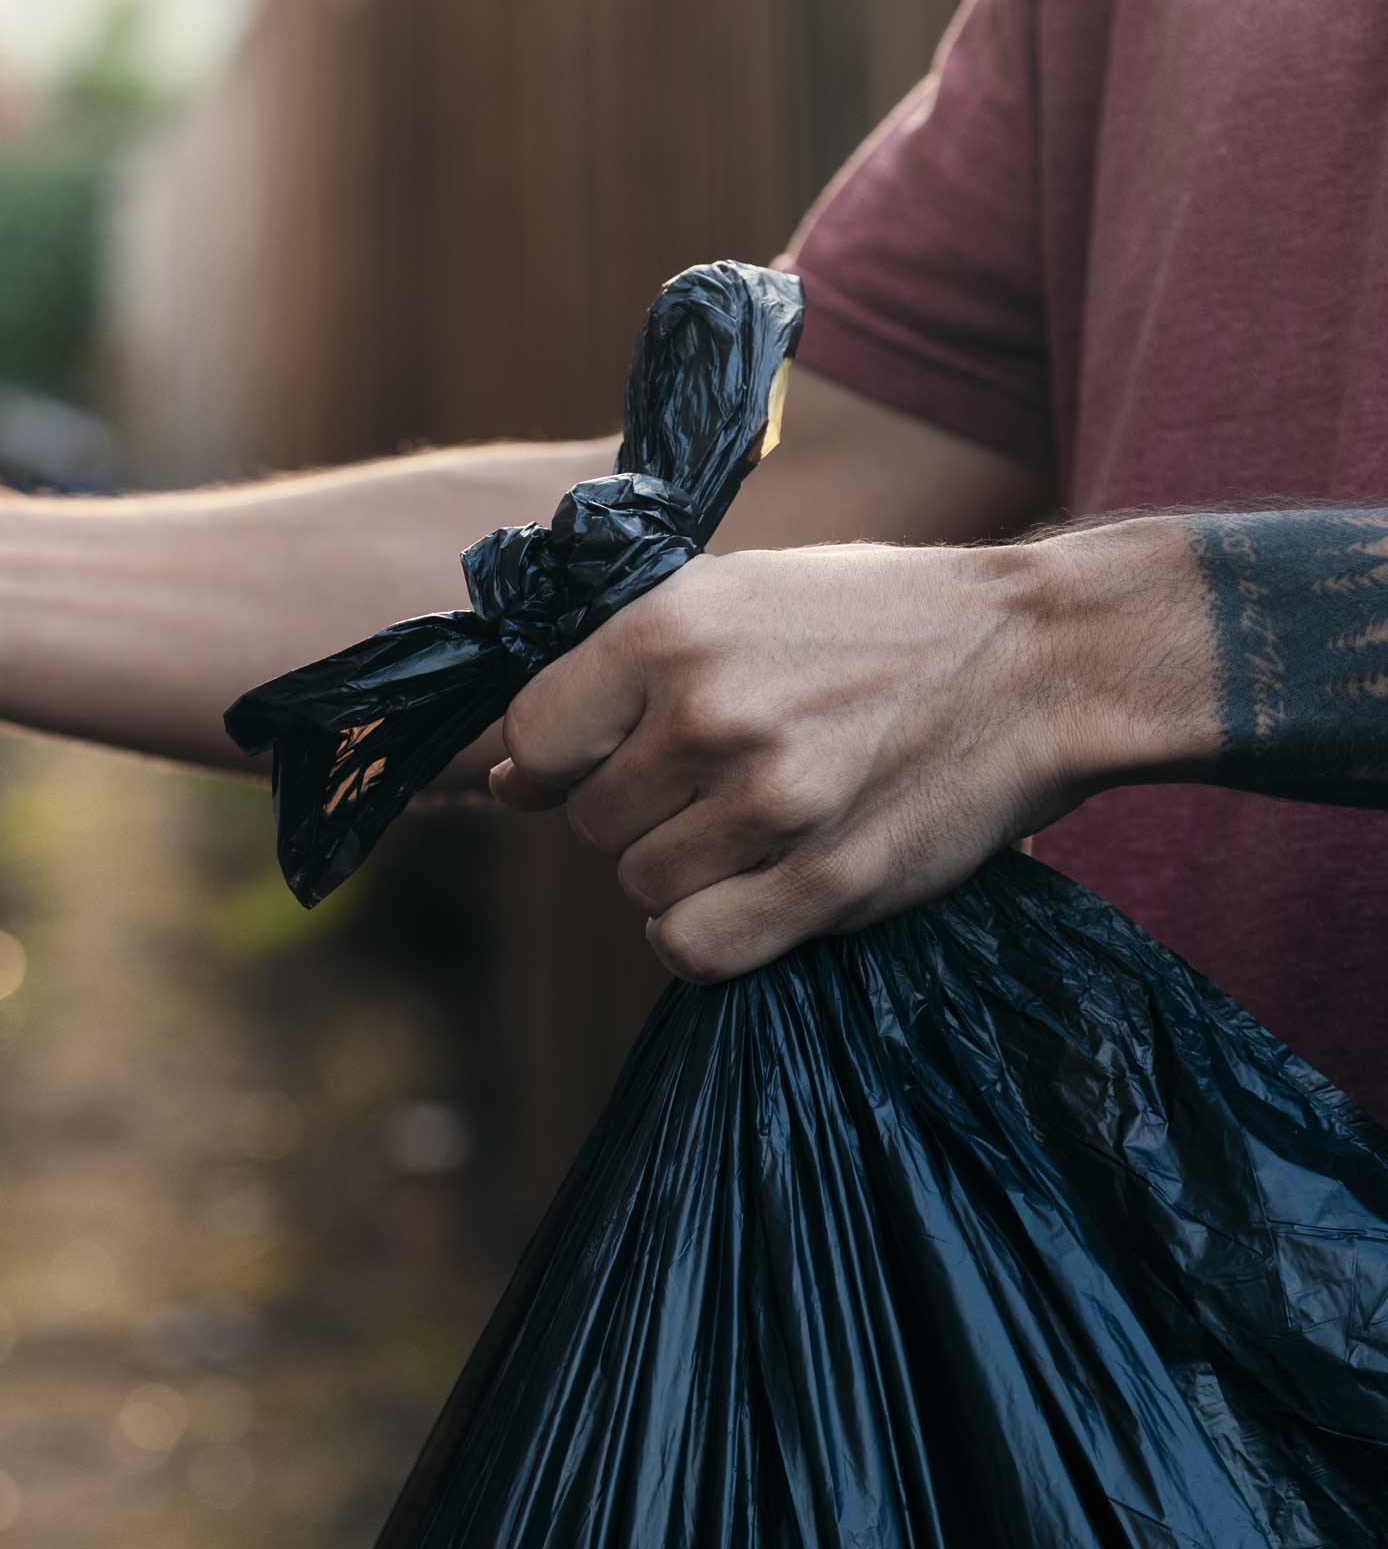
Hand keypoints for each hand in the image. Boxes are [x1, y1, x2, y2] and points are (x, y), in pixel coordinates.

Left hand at [489, 541, 1098, 980]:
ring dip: (681, 873)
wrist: (1043, 656)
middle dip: (637, 814)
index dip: (558, 762)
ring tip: (754, 823)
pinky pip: (694, 949)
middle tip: (715, 782)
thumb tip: (505, 784)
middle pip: (591, 823)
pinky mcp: (825, 880)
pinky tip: (748, 891)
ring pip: (641, 888)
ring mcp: (771, 803)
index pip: (533, 738)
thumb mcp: (736, 599)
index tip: (610, 757)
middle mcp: (710, 715)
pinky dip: (704, 935)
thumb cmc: (874, 623)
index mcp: (669, 631)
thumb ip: (616, 678)